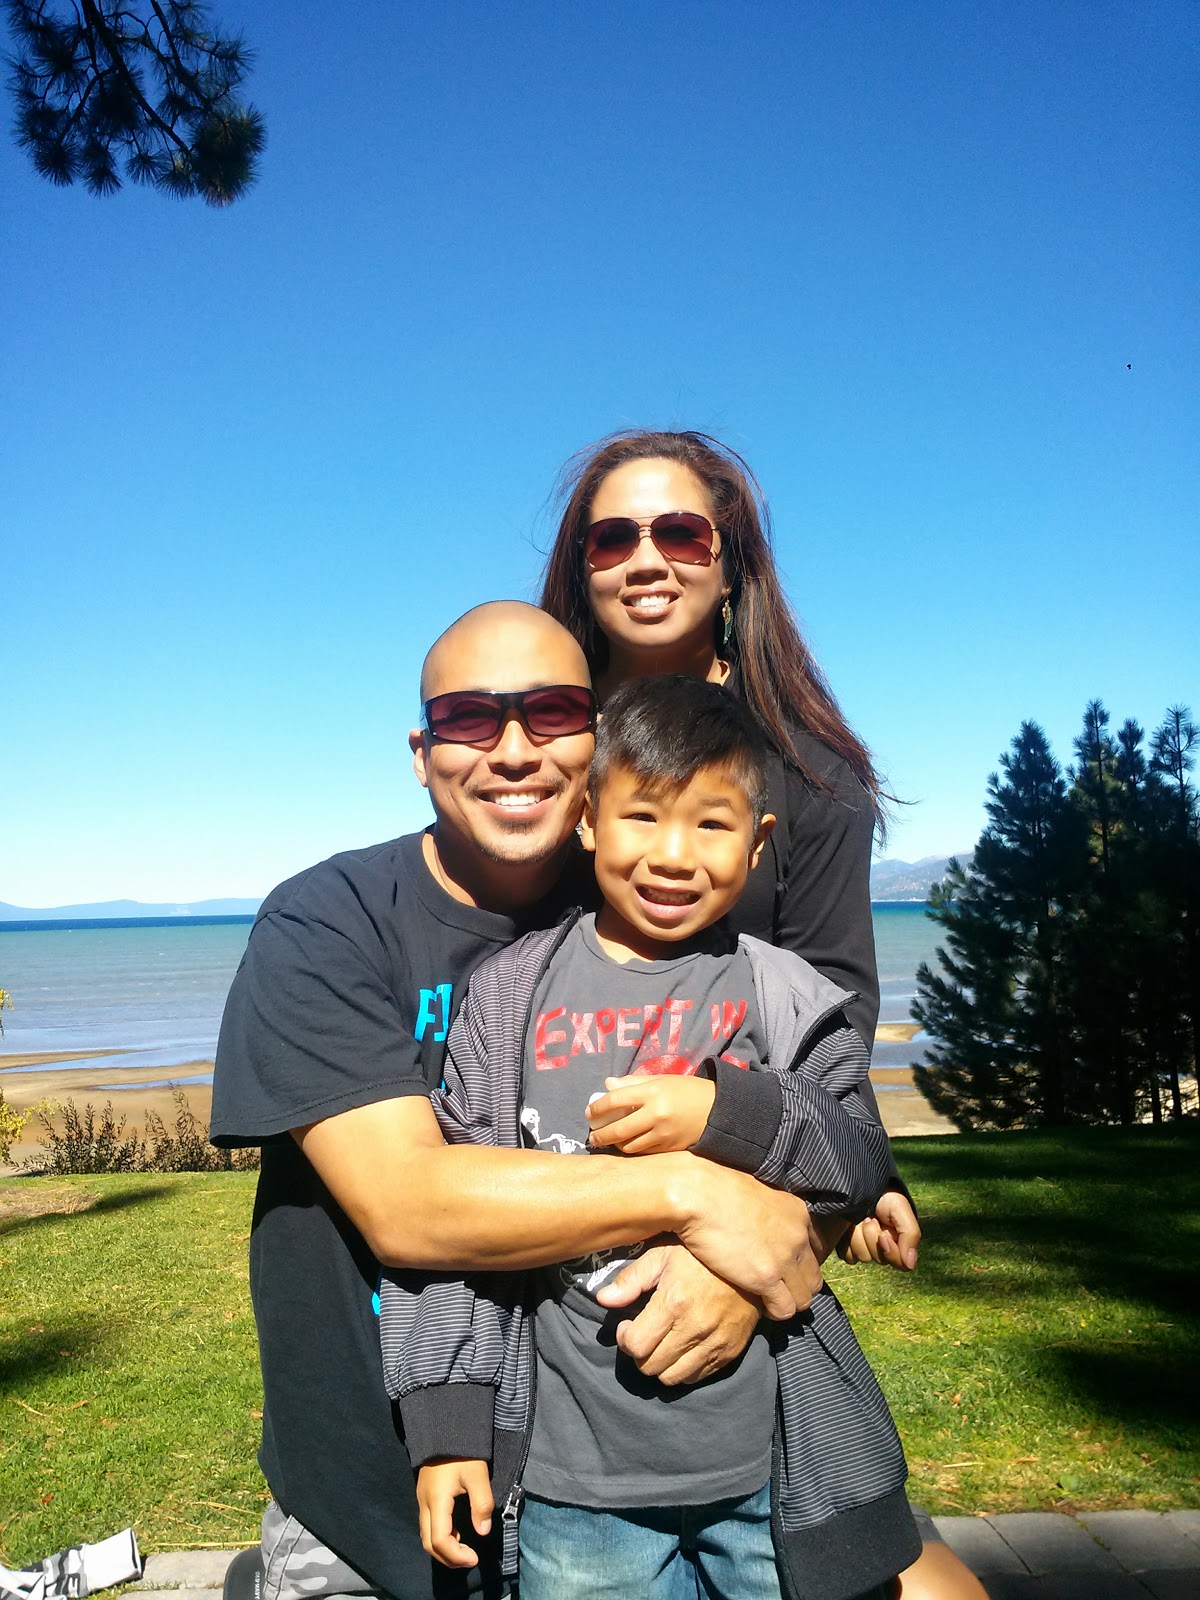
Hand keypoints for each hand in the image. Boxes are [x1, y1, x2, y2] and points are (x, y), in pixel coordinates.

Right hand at [416, 1458, 492, 1568]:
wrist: (443, 1426)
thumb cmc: (462, 1451)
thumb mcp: (477, 1474)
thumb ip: (481, 1503)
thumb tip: (483, 1532)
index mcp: (436, 1501)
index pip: (439, 1540)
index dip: (456, 1555)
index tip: (475, 1558)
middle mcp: (424, 1503)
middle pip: (428, 1543)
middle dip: (448, 1558)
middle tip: (469, 1560)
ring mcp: (422, 1499)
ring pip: (425, 1535)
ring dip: (443, 1548)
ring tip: (465, 1550)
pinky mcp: (424, 1494)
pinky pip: (428, 1524)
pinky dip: (441, 1536)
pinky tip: (458, 1533)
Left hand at [587, 1074, 715, 1154]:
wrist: (717, 1110)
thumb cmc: (686, 1091)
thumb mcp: (661, 1080)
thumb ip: (633, 1082)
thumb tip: (607, 1085)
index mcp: (653, 1092)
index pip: (616, 1100)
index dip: (598, 1107)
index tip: (589, 1112)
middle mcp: (657, 1113)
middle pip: (618, 1129)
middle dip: (600, 1134)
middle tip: (592, 1136)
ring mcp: (663, 1134)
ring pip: (629, 1145)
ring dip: (615, 1144)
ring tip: (609, 1141)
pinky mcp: (670, 1149)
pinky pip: (643, 1152)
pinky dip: (632, 1150)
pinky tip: (627, 1145)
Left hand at [595, 1242, 761, 1384]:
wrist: (750, 1264)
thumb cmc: (700, 1257)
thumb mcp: (663, 1255)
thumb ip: (632, 1279)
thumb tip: (604, 1299)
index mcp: (674, 1303)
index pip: (635, 1345)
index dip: (624, 1338)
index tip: (628, 1325)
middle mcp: (694, 1328)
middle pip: (650, 1366)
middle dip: (639, 1353)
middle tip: (643, 1334)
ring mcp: (714, 1344)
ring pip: (671, 1378)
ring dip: (660, 1364)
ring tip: (661, 1343)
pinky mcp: (729, 1353)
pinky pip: (696, 1377)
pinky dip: (683, 1368)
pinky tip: (682, 1347)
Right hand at [675, 1162, 823, 1320]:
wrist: (698, 1193)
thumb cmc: (716, 1188)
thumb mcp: (756, 1191)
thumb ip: (770, 1210)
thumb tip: (764, 1221)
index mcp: (797, 1212)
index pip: (818, 1248)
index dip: (801, 1262)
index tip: (786, 1267)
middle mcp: (798, 1235)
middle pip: (814, 1277)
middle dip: (797, 1286)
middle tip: (777, 1288)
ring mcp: (785, 1257)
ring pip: (804, 1298)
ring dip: (788, 1302)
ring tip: (769, 1300)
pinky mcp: (766, 1277)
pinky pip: (785, 1308)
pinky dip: (775, 1311)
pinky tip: (761, 1305)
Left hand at [837, 1188, 920, 1270]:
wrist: (858, 1182)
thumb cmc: (883, 1195)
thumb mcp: (901, 1209)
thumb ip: (910, 1234)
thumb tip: (910, 1265)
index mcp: (898, 1241)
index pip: (900, 1263)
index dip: (891, 1252)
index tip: (883, 1236)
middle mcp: (881, 1247)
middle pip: (879, 1259)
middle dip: (872, 1236)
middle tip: (869, 1218)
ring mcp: (863, 1246)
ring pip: (862, 1257)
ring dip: (858, 1236)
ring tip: (858, 1218)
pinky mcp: (847, 1245)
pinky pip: (848, 1255)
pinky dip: (847, 1241)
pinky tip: (847, 1226)